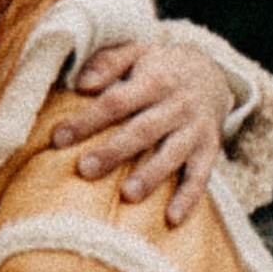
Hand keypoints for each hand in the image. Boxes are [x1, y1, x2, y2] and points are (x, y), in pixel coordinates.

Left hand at [51, 40, 229, 227]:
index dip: (88, 120)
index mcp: (156, 79)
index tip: (59, 139)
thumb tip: (82, 84)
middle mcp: (178, 105)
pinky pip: (200, 176)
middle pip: (143, 130)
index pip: (117, 101)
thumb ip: (108, 62)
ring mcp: (196, 129)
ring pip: (172, 154)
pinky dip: (188, 198)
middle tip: (86, 170)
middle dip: (115, 151)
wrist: (213, 74)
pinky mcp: (209, 150)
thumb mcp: (137, 53)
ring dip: (151, 176)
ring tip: (127, 195)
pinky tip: (171, 219)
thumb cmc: (161, 69)